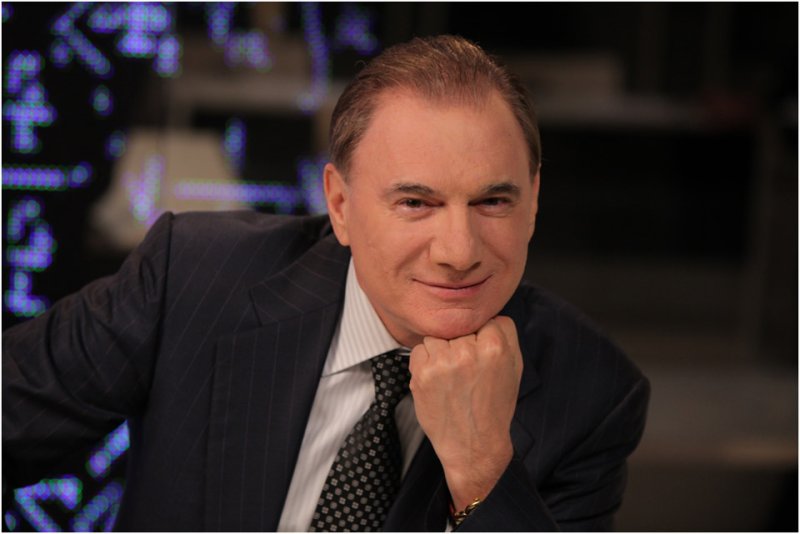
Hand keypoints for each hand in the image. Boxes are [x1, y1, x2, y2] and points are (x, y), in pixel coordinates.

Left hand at [408, 316, 522, 510]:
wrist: (473, 445)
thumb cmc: (494, 407)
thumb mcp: (514, 367)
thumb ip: (505, 333)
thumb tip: (488, 310)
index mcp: (496, 347)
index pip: (486, 320)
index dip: (484, 338)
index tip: (484, 358)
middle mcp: (468, 351)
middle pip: (460, 328)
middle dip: (462, 345)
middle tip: (468, 375)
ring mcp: (443, 362)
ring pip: (438, 337)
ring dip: (442, 353)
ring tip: (453, 379)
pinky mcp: (422, 372)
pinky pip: (420, 350)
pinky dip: (426, 363)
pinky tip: (439, 383)